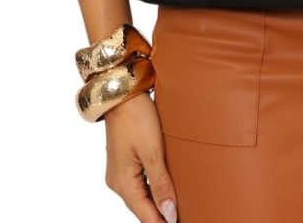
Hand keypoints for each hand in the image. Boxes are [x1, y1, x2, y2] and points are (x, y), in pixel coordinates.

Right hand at [103, 92, 178, 221]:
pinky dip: (152, 190)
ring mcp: (119, 172)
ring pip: (141, 197)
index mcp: (123, 183)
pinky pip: (139, 184)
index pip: (145, 215)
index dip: (163, 222)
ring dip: (158, 203)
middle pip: (142, 208)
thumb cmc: (137, 118)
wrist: (122, 93)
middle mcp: (117, 182)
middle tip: (185, 216)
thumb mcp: (152, 151)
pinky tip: (166, 190)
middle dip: (162, 215)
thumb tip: (169, 214)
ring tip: (178, 208)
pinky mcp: (124, 162)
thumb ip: (160, 184)